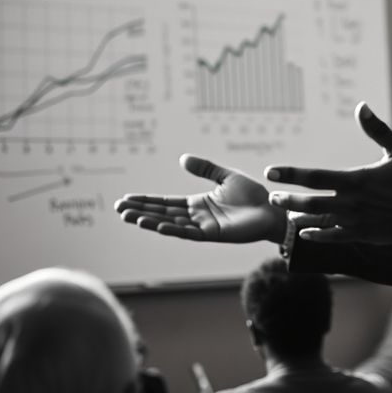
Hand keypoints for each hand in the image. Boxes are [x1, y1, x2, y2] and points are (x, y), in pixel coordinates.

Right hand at [114, 154, 286, 242]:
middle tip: (118, 209)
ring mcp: (203, 226)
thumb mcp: (225, 176)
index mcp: (198, 203)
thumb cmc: (254, 196)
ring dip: (150, 220)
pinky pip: (188, 232)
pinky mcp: (213, 234)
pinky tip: (156, 225)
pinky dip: (172, 228)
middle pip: (162, 213)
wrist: (273, 210)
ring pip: (170, 223)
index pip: (166, 202)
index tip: (126, 199)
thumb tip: (182, 158)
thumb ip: (205, 169)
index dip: (146, 201)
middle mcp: (197, 216)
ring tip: (129, 217)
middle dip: (140, 211)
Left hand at [265, 102, 391, 243]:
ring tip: (285, 212)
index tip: (271, 172)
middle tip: (272, 196)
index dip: (291, 173)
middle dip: (287, 198)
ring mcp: (354, 221)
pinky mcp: (360, 234)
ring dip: (298, 216)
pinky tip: (304, 233)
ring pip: (318, 220)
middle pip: (309, 201)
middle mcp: (350, 202)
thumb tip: (361, 106)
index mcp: (356, 180)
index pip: (315, 176)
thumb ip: (378, 129)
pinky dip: (316, 235)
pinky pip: (333, 237)